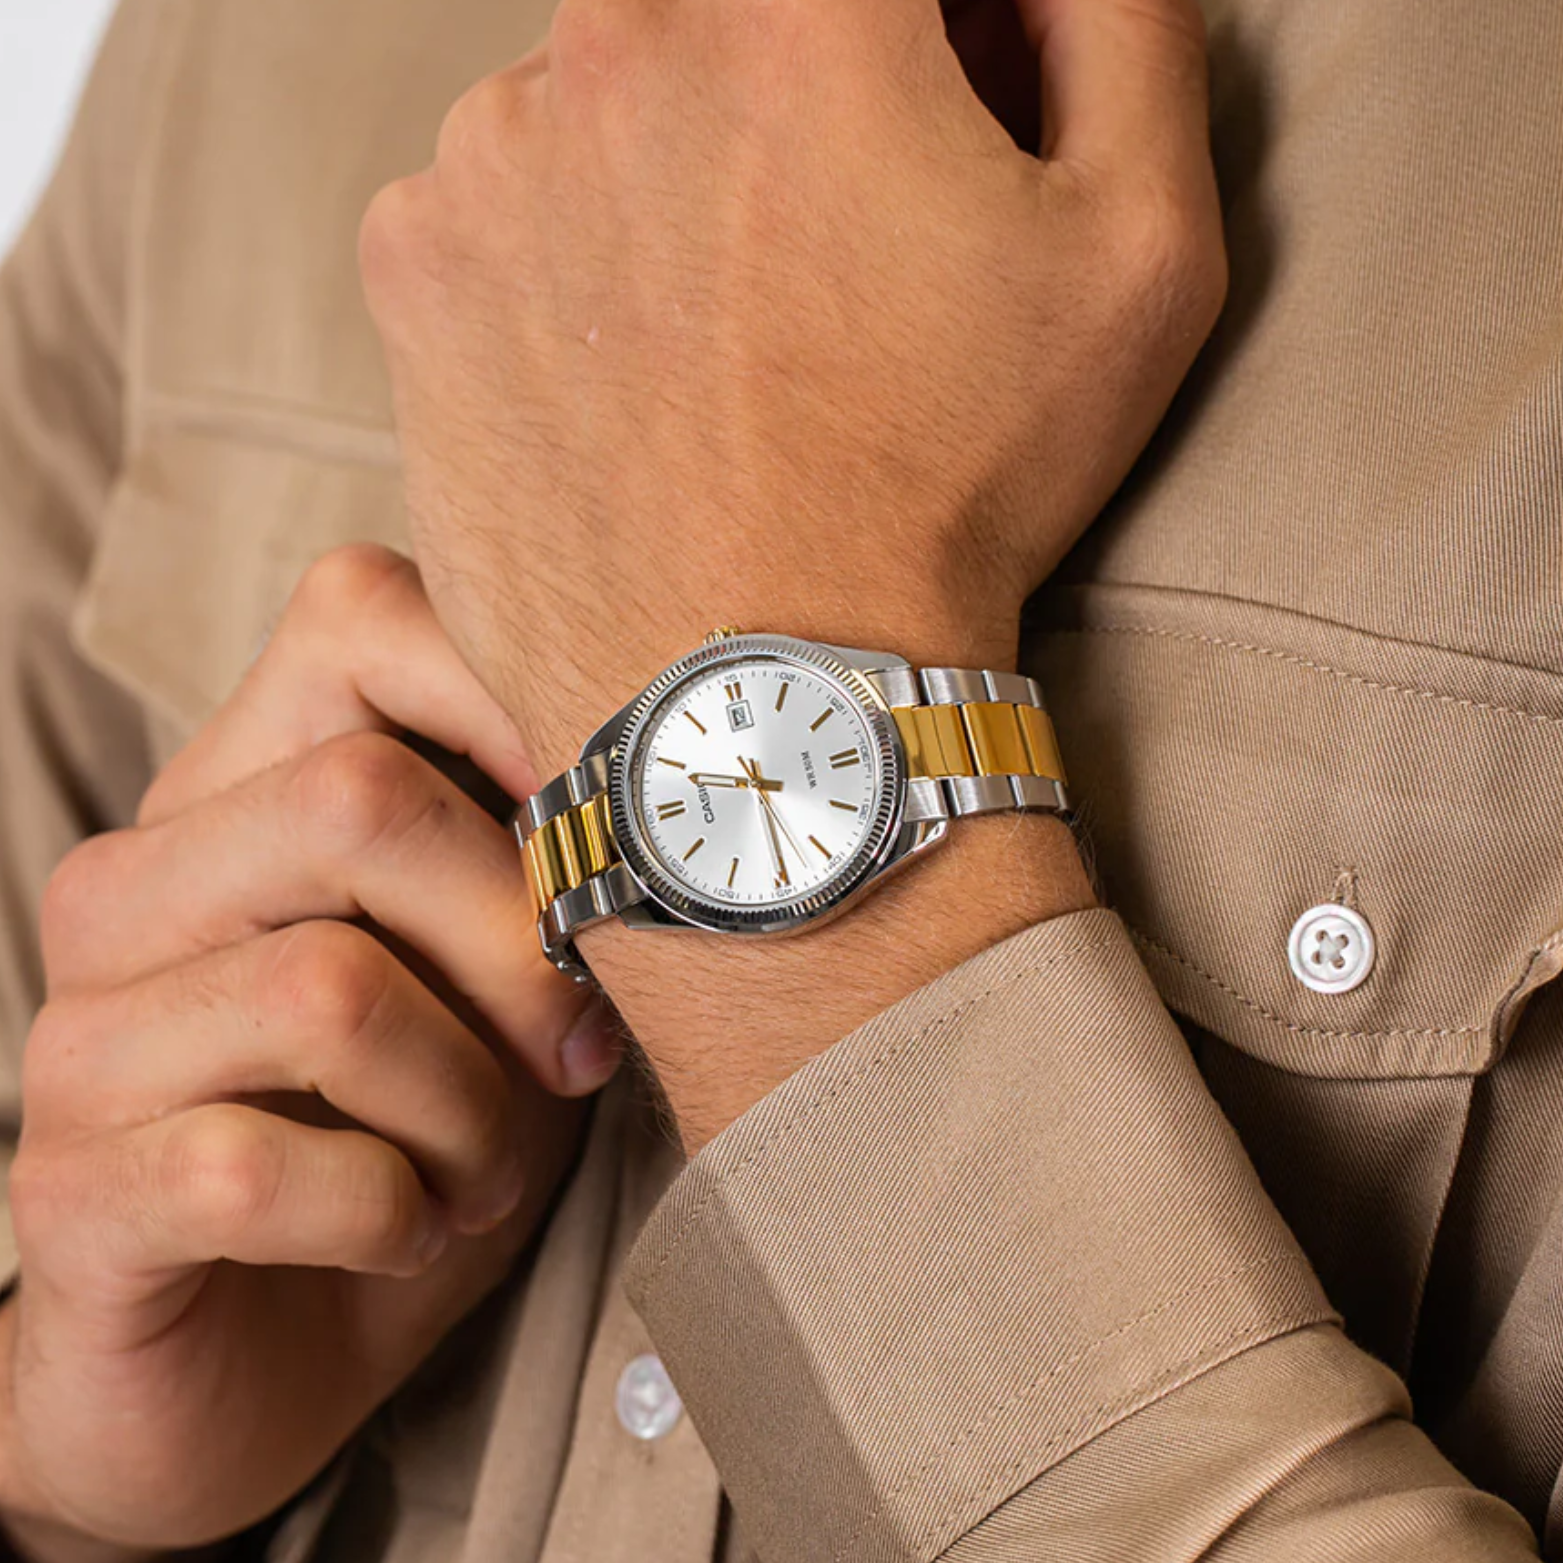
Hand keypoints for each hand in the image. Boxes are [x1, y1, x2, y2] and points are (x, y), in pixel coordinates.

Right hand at [0, 547, 620, 1555]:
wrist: (270, 1354)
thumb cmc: (413, 1137)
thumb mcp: (503, 988)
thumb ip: (546, 874)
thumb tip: (665, 812)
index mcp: (243, 796)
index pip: (357, 614)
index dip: (515, 693)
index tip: (609, 833)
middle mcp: (138, 886)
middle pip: (358, 801)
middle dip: (517, 946)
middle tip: (574, 1055)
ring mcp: (82, 1035)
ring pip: (327, 991)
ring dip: (468, 1107)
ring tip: (487, 1163)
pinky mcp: (69, 1189)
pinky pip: (252, 1165)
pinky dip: (386, 1210)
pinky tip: (406, 1225)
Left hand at [359, 0, 1213, 1146]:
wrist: (760, 695)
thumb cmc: (959, 490)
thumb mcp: (1140, 250)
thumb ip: (1117, 20)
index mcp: (803, 3)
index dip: (926, 41)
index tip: (937, 126)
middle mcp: (619, 35)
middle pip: (729, 14)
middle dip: (799, 94)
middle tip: (843, 248)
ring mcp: (490, 149)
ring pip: (607, 99)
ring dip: (675, 170)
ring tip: (736, 340)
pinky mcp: (414, 263)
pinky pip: (504, 202)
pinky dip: (570, 256)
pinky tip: (636, 374)